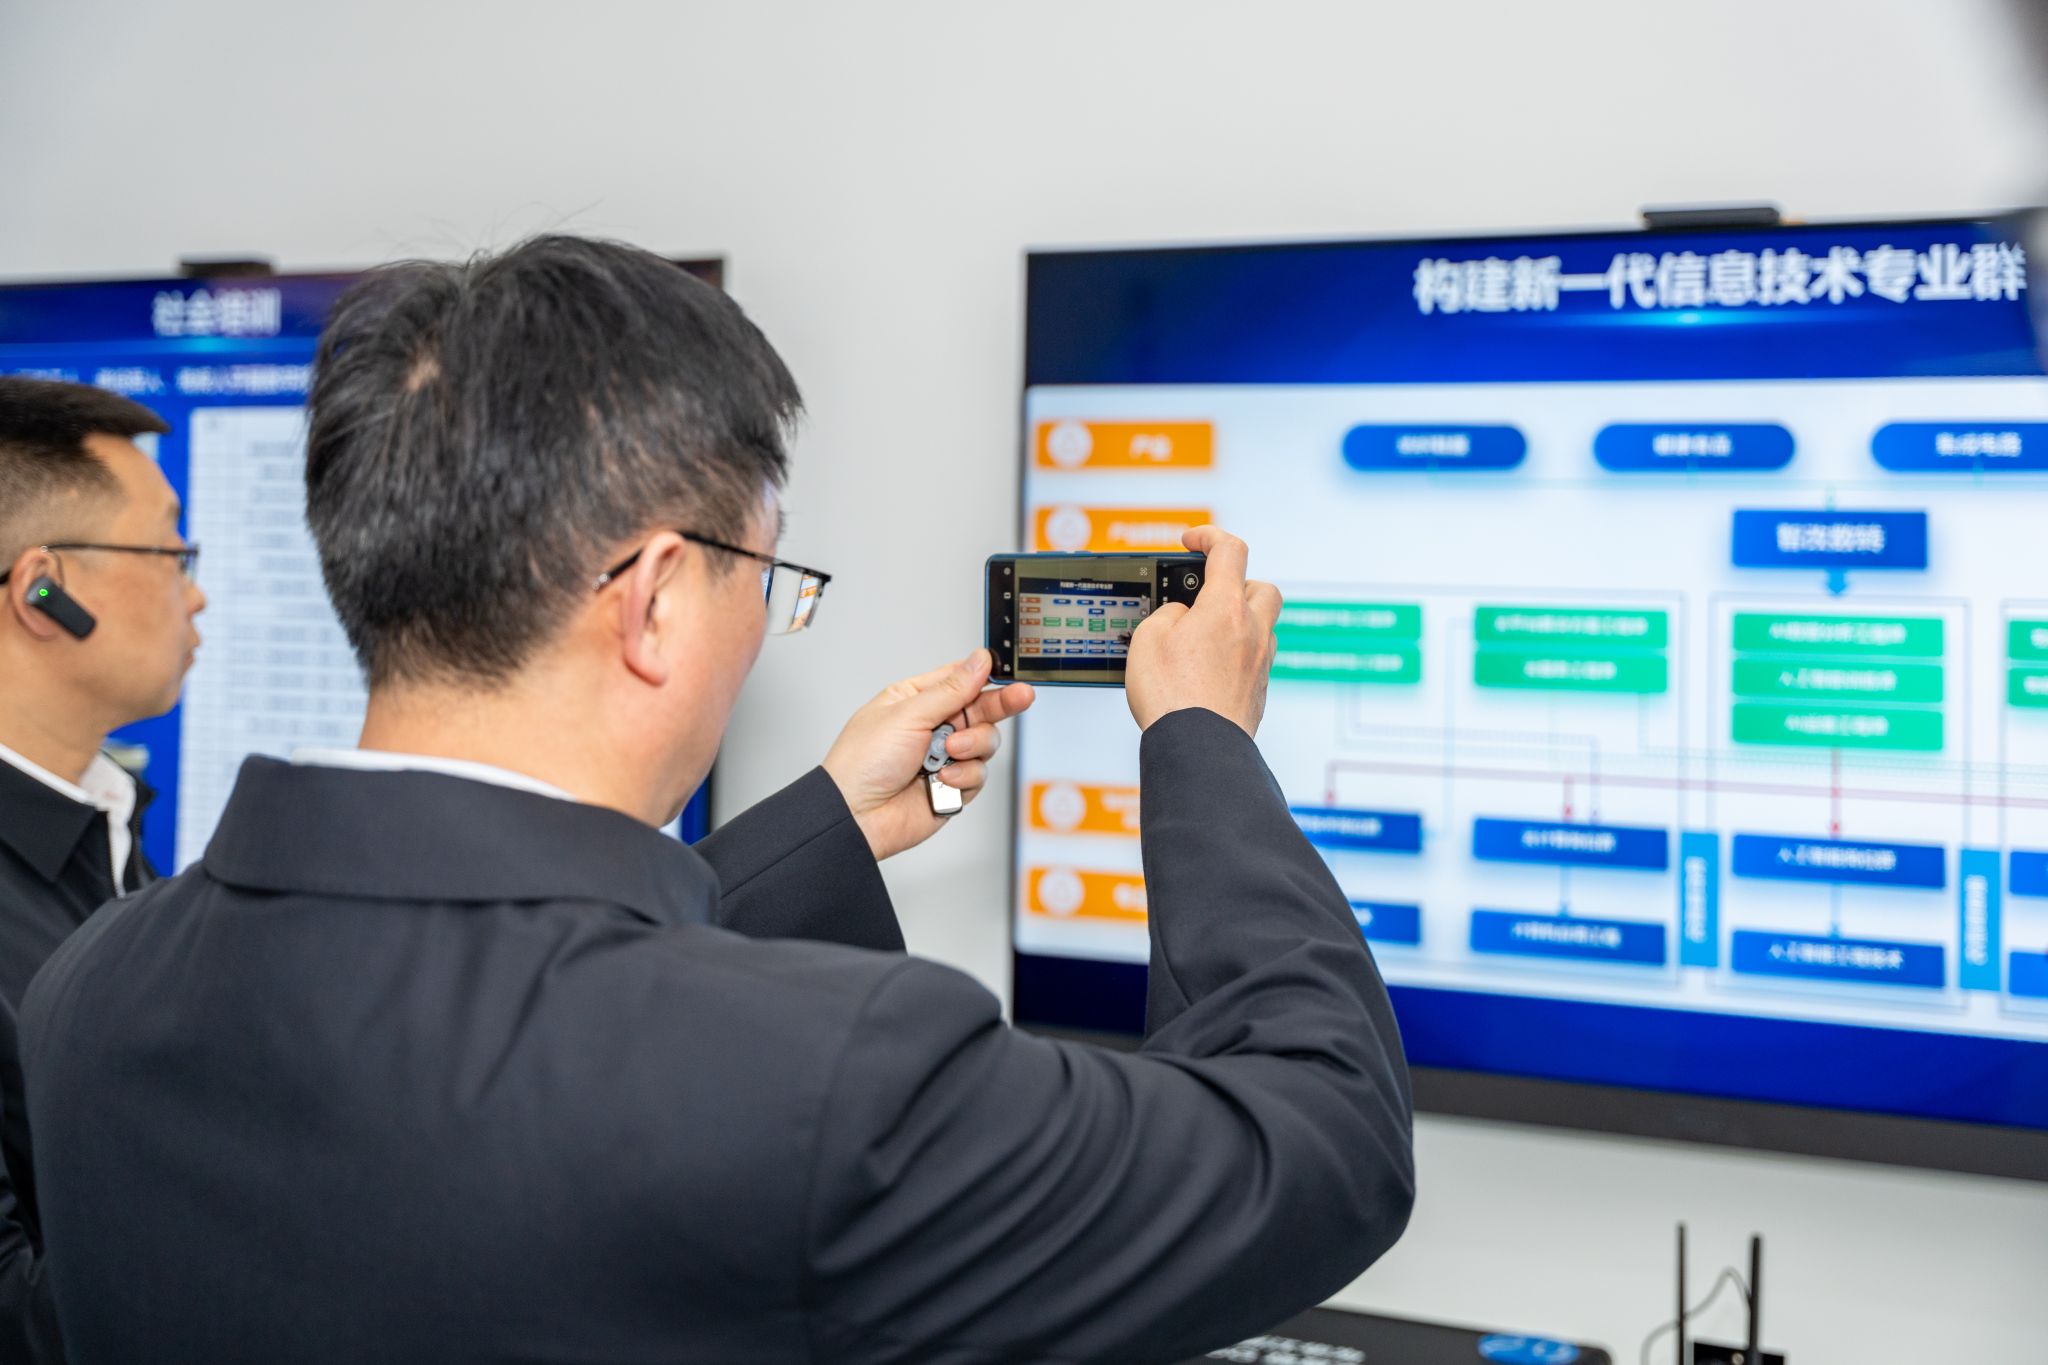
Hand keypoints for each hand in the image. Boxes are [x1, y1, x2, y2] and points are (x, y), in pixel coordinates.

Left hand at [823, 648, 1036, 860]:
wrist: (856, 816)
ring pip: (985, 742)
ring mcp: (944, 757)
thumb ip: (951, 690)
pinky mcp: (953, 786)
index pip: (960, 680)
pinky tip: (942, 780)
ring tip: (950, 752)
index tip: (1008, 674)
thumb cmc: (863, 762)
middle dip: (1001, 704)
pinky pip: (978, 775)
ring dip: (972, 746)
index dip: (985, 676)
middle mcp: (932, 726)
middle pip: (981, 709)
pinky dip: (964, 777)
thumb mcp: (908, 714)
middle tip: (1022, 696)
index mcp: (915, 700)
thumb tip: (979, 661)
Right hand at [1125, 526, 1280, 736]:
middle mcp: (1253, 631)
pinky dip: (1236, 657)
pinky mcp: (1258, 694)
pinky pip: (1254, 662)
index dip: (1209, 536)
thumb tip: (1183, 617)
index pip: (1229, 550)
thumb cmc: (1171, 693)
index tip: (1191, 541)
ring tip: (1203, 638)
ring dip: (1239, 623)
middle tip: (1208, 595)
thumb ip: (1168, 614)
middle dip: (1238, 583)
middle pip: (1262, 588)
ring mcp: (1260, 664)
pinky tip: (1208, 672)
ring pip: (1263, 627)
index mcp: (1226, 607)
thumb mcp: (1149, 638)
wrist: (1198, 748)